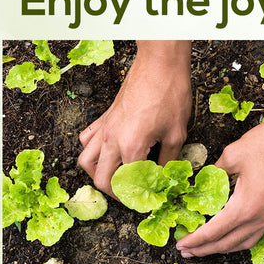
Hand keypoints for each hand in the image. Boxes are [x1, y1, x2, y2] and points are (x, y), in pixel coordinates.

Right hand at [78, 41, 191, 195]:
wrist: (160, 64)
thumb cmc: (171, 94)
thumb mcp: (177, 132)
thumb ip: (169, 159)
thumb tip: (166, 177)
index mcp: (131, 146)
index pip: (128, 183)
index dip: (139, 196)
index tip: (149, 200)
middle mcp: (111, 139)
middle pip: (101, 178)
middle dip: (115, 192)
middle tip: (132, 194)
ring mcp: (105, 127)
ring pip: (86, 161)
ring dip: (98, 174)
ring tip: (116, 176)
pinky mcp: (105, 116)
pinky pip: (88, 139)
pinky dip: (92, 150)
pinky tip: (108, 151)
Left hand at [176, 111, 263, 256]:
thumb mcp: (235, 152)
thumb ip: (217, 168)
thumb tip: (208, 176)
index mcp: (244, 208)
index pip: (213, 231)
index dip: (195, 239)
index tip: (180, 244)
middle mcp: (259, 218)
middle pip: (227, 243)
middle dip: (205, 249)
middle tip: (187, 251)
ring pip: (244, 242)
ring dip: (223, 247)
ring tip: (208, 247)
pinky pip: (255, 233)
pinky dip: (240, 239)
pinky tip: (235, 232)